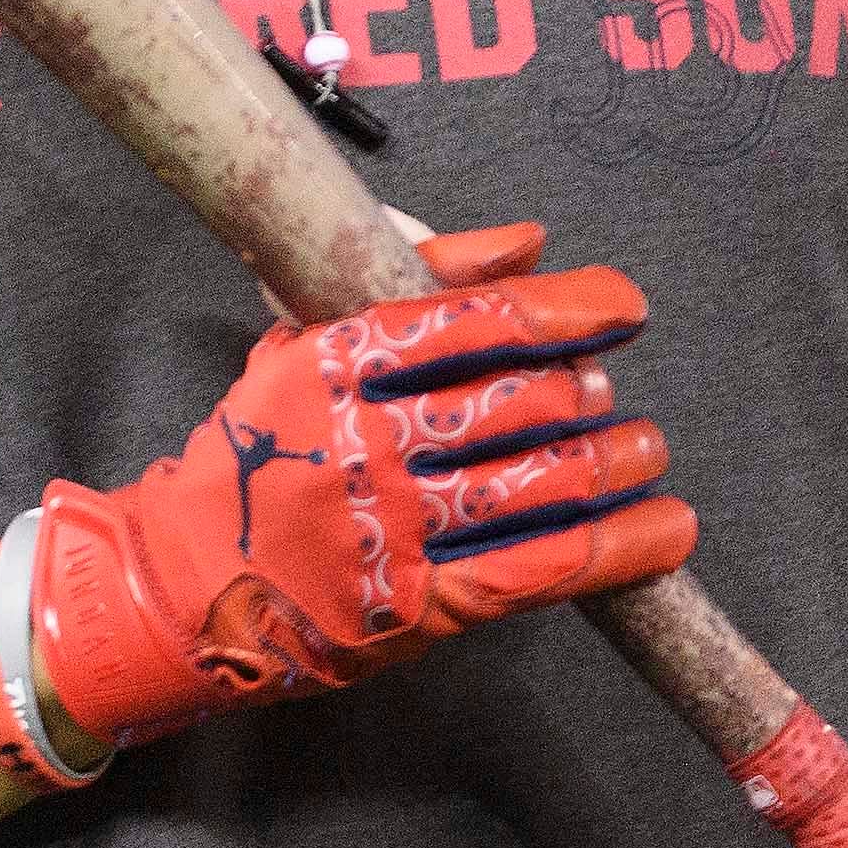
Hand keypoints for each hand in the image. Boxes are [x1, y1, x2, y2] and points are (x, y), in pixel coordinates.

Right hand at [30, 224, 686, 754]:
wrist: (179, 579)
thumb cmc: (253, 452)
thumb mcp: (302, 347)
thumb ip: (412, 282)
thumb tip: (525, 242)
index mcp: (331, 364)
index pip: (470, 321)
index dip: (562, 309)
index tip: (622, 304)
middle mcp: (363, 441)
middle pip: (516, 404)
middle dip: (583, 394)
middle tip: (605, 393)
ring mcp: (391, 527)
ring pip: (538, 484)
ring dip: (613, 463)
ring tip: (645, 449)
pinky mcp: (417, 605)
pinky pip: (541, 569)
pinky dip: (618, 548)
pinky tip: (668, 529)